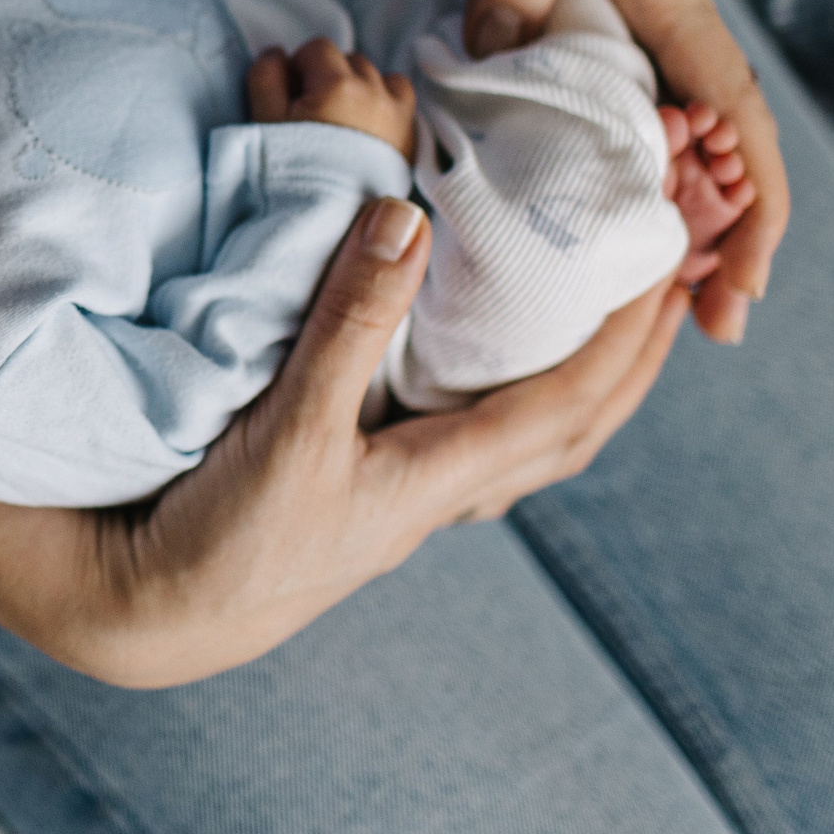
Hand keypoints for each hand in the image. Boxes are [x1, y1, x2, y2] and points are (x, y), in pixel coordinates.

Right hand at [0, 199, 687, 687]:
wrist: (162, 612)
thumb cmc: (229, 536)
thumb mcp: (287, 425)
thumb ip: (347, 323)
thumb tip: (407, 221)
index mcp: (438, 480)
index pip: (566, 402)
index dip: (623, 336)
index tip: (663, 268)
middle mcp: (441, 496)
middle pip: (574, 430)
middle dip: (633, 361)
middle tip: (671, 285)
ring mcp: (408, 502)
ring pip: (531, 443)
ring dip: (584, 383)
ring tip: (606, 323)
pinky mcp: (370, 495)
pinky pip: (476, 442)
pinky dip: (514, 397)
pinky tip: (493, 371)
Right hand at [250, 39, 416, 160]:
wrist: (324, 225)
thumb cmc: (289, 172)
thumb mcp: (264, 121)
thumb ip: (266, 77)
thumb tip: (276, 53)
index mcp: (337, 84)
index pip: (317, 48)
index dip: (298, 67)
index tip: (290, 97)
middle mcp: (375, 92)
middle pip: (349, 59)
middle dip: (328, 76)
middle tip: (311, 114)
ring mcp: (398, 113)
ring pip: (380, 76)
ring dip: (359, 87)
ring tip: (340, 121)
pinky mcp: (410, 136)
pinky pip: (402, 99)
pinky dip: (386, 102)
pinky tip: (367, 128)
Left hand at [466, 0, 786, 341]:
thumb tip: (494, 52)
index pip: (729, 119)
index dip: (749, 205)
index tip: (742, 288)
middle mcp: (659, 13)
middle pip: (704, 142)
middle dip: (715, 234)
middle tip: (701, 326)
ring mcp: (627, 6)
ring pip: (656, 123)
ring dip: (661, 202)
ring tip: (651, 291)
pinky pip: (609, 87)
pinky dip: (610, 147)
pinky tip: (585, 194)